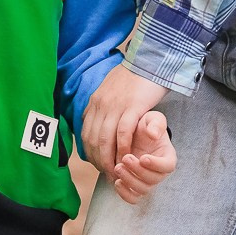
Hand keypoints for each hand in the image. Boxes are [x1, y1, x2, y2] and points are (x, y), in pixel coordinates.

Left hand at [82, 61, 168, 178]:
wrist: (149, 61)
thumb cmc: (132, 78)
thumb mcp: (108, 90)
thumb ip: (99, 106)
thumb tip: (90, 119)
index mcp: (94, 102)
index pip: (86, 133)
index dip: (90, 153)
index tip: (97, 165)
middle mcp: (101, 104)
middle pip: (93, 139)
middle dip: (99, 160)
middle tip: (107, 173)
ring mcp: (115, 105)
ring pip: (106, 138)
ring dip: (110, 158)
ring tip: (117, 170)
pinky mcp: (132, 106)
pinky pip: (123, 132)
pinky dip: (123, 147)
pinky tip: (127, 157)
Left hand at [106, 110, 175, 202]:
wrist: (130, 135)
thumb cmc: (144, 126)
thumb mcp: (152, 119)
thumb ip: (156, 123)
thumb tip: (154, 134)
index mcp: (167, 157)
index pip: (168, 166)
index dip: (157, 165)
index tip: (144, 157)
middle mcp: (158, 172)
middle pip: (153, 180)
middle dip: (138, 171)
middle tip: (125, 158)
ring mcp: (146, 180)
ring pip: (142, 190)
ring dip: (129, 180)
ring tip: (117, 167)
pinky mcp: (134, 185)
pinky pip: (133, 197)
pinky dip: (125, 193)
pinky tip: (116, 181)